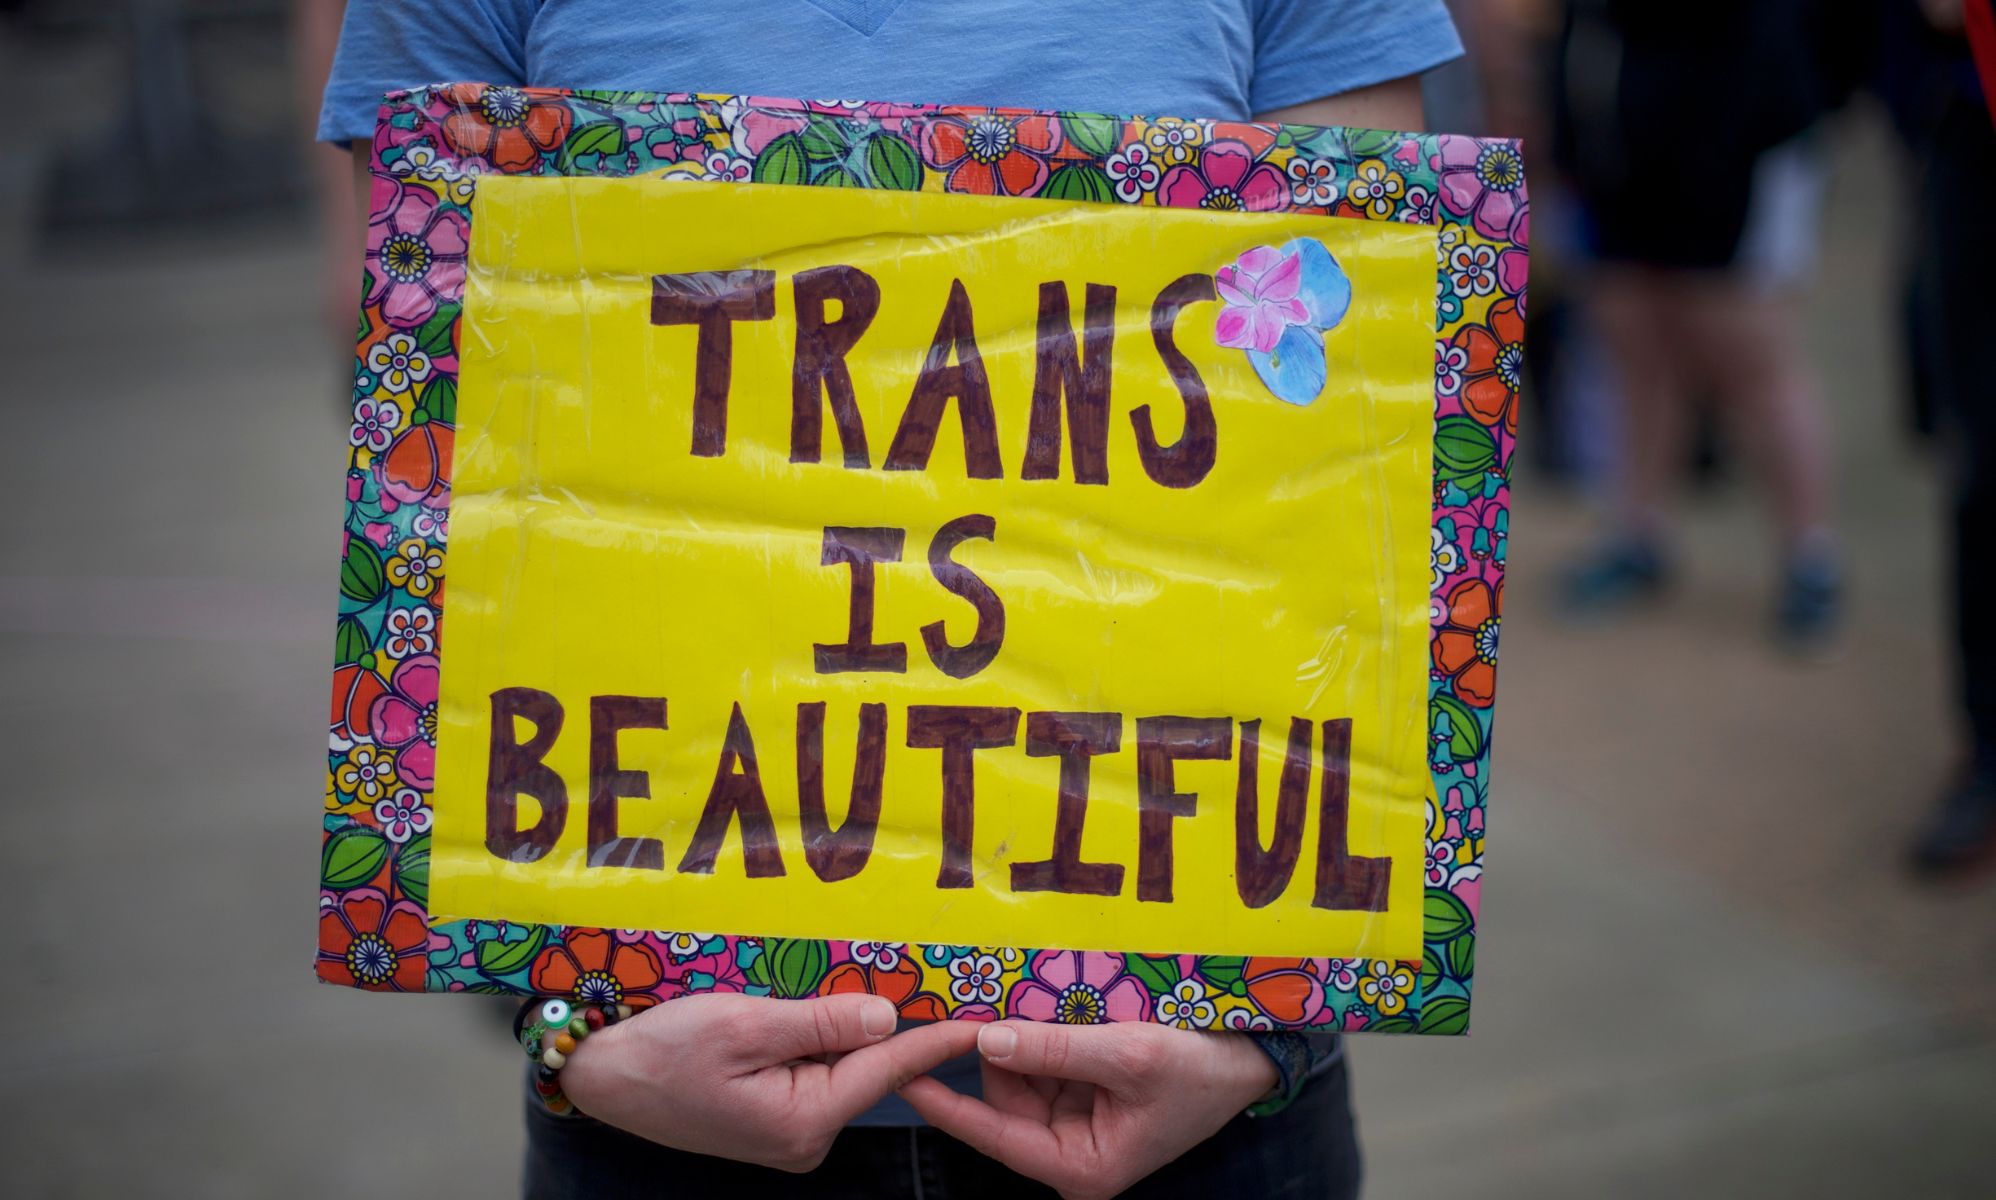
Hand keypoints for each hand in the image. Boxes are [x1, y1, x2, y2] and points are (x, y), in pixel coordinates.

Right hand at [559, 992, 964, 1171]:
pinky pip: (814, 1069)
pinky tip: (821, 1005)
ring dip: (851, 1027)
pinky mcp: (773, 1116)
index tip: (982, 1018)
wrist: (602, 1074)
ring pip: (841, 1066)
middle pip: (866, 1067)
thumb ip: (820, 1022)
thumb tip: (889, 1019)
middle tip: (933, 975)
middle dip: (893, 1023)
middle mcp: (805, 1136)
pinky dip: (821, 1037)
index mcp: (803, 1120)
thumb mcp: (743, 1024)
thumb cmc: (662, 1049)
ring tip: (877, 979)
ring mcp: (789, 1131)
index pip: (887, 1070)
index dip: (936, 1038)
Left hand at [895, 1020, 1278, 1199]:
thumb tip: (987, 1039)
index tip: (899, 1070)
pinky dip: (1042, 1030)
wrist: (1251, 1059)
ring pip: (1018, 1072)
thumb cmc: (1200, 1068)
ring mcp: (1076, 1120)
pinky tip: (1052, 1001)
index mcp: (1079, 1166)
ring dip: (1023, 1032)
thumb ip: (1056, 1048)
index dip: (942, 1100)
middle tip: (987, 995)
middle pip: (1002, 1096)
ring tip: (1040, 993)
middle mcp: (1071, 1149)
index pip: (992, 1134)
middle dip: (997, 1048)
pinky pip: (1043, 1057)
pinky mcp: (1083, 1091)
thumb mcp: (1128, 1056)